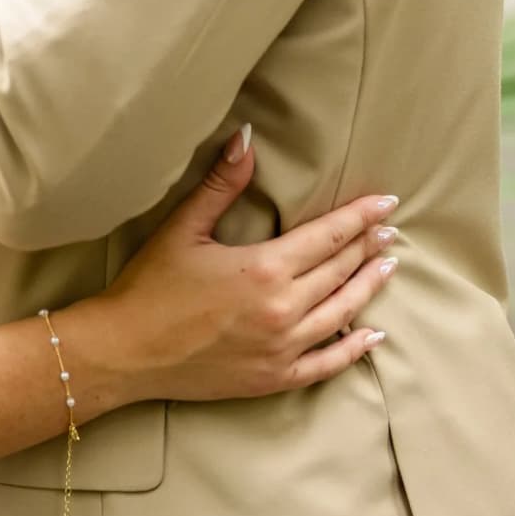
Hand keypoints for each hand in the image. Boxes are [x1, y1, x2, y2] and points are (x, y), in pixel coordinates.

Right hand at [67, 132, 396, 406]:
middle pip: (339, 271)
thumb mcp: (183, 229)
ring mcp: (282, 348)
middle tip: (389, 230)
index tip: (385, 203)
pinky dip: (353, 350)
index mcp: (264, 268)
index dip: (359, 217)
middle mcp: (282, 309)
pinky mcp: (273, 378)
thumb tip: (246, 137)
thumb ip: (222, 184)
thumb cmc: (150, 287)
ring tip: (388, 266)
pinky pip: (326, 364)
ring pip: (342, 313)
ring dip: (368, 287)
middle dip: (367, 246)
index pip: (327, 236)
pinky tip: (372, 335)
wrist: (125, 352)